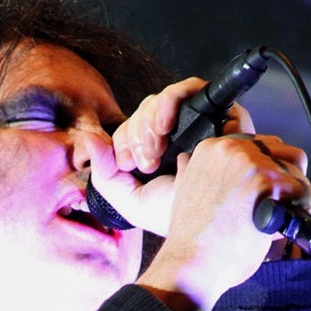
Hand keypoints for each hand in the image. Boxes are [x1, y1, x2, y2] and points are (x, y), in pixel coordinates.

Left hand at [88, 78, 255, 235]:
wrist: (204, 221)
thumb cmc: (171, 215)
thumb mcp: (128, 199)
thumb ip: (103, 173)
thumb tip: (90, 139)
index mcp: (156, 152)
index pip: (132, 127)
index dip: (125, 141)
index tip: (129, 165)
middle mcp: (177, 135)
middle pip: (146, 110)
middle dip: (138, 133)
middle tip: (147, 162)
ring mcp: (198, 122)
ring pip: (164, 99)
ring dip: (151, 121)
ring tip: (157, 150)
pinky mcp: (220, 112)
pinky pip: (191, 89)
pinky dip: (171, 102)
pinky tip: (166, 128)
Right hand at [138, 133, 310, 310]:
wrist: (190, 263)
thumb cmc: (192, 240)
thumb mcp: (189, 193)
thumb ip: (208, 175)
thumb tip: (218, 171)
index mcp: (210, 149)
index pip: (259, 146)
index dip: (266, 171)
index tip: (261, 192)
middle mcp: (230, 148)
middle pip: (282, 153)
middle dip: (283, 180)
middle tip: (271, 207)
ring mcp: (249, 162)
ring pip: (296, 171)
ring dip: (292, 196)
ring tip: (273, 219)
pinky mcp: (265, 181)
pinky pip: (303, 191)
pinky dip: (299, 211)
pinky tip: (278, 225)